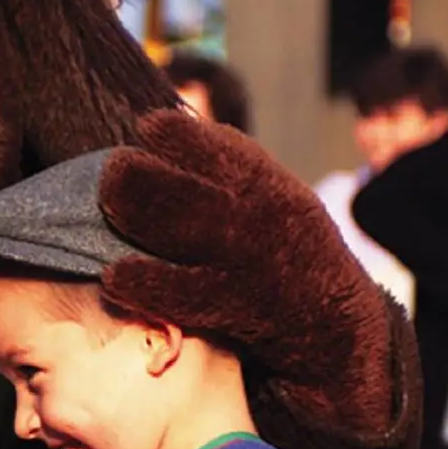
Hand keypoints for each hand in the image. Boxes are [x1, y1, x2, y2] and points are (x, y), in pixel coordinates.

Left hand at [98, 109, 408, 446]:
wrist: (338, 326)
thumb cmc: (291, 250)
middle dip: (131, 172)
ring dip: (128, 212)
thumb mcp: (278, 195)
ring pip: (172, 224)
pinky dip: (139, 282)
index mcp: (262, 181)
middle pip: (175, 182)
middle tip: (113, 172)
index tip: (144, 129)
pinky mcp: (230, 305)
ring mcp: (239, 259)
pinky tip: (114, 275)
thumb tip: (176, 122)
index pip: (205, 142)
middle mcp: (252, 213)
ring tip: (109, 206)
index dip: (165, 130)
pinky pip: (176, 291)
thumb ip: (232, 164)